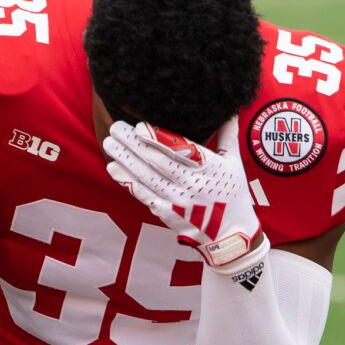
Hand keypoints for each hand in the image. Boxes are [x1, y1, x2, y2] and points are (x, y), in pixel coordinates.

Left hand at [103, 118, 268, 280]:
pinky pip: (145, 195)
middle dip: (134, 143)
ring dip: (126, 159)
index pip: (181, 150)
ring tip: (109, 143)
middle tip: (115, 127)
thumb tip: (229, 109)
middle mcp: (193, 183)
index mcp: (209, 167)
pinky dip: (128, 182)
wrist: (231, 235)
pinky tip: (113, 168)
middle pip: (158, 161)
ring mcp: (178, 200)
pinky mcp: (168, 214)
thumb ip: (227, 135)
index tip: (140, 126)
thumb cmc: (233, 194)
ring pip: (148, 176)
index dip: (159, 139)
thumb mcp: (234, 163)